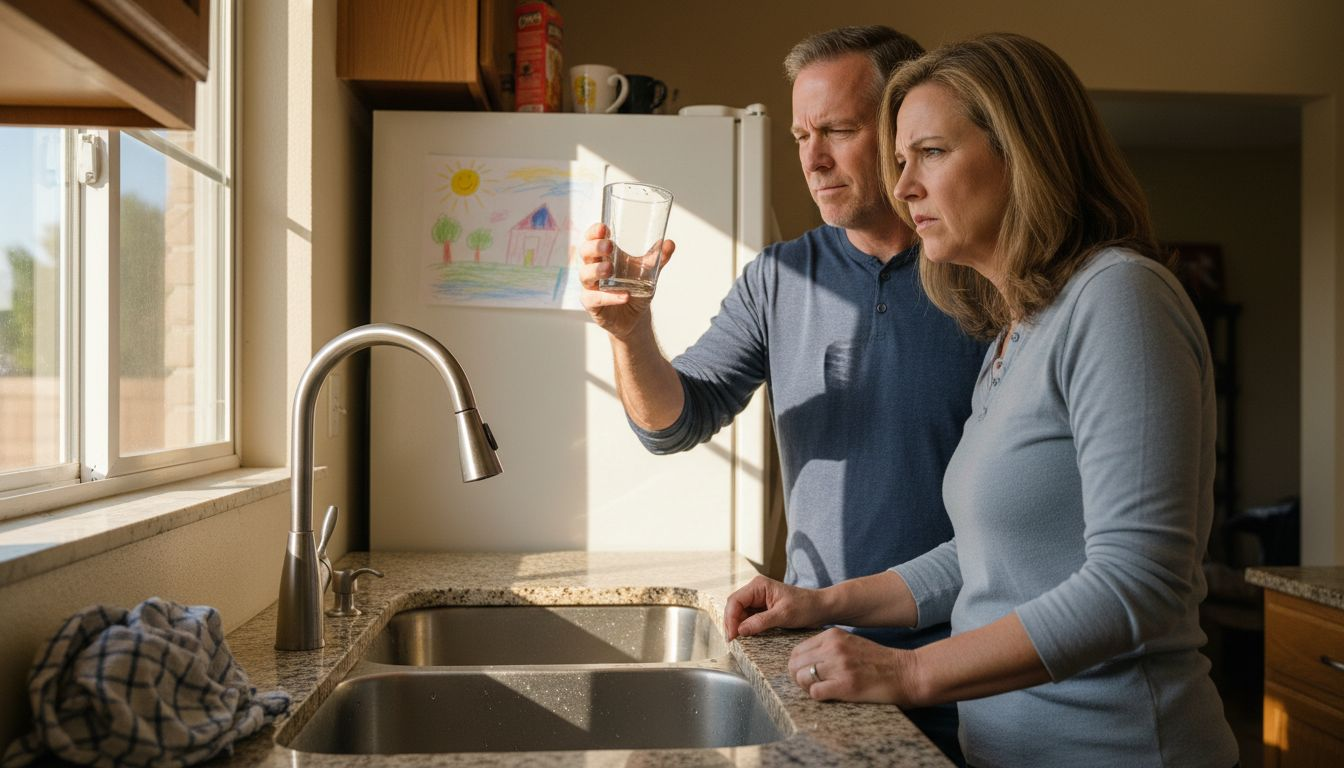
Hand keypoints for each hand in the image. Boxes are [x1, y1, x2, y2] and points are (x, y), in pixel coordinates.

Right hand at [578, 223, 674, 340]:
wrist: (634, 316)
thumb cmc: (635, 287)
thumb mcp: (648, 271)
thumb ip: (658, 258)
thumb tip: (670, 243)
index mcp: (604, 255)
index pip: (592, 238)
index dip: (594, 232)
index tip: (603, 228)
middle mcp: (593, 267)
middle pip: (584, 253)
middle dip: (594, 248)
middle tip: (609, 246)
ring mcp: (591, 286)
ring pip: (585, 275)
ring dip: (597, 270)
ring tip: (610, 269)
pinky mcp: (592, 304)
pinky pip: (595, 299)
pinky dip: (609, 297)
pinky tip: (624, 296)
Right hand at [724, 574, 826, 640]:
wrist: (820, 608)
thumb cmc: (805, 606)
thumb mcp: (783, 615)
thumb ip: (761, 622)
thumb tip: (740, 630)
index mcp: (759, 585)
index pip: (735, 600)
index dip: (730, 618)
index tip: (732, 635)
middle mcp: (755, 590)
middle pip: (734, 606)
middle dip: (731, 623)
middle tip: (732, 641)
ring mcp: (758, 599)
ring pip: (739, 613)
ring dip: (737, 626)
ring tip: (738, 640)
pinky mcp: (762, 608)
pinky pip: (748, 617)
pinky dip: (745, 627)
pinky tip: (746, 636)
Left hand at [788, 627, 925, 705]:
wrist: (906, 672)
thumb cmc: (878, 661)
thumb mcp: (850, 643)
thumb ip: (828, 647)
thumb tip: (804, 660)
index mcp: (832, 636)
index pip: (796, 651)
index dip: (798, 665)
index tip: (807, 673)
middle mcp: (833, 648)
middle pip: (795, 665)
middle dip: (799, 678)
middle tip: (812, 685)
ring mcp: (839, 666)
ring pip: (802, 678)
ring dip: (808, 688)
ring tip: (822, 690)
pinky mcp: (846, 685)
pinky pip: (815, 693)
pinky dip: (819, 697)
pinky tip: (831, 695)